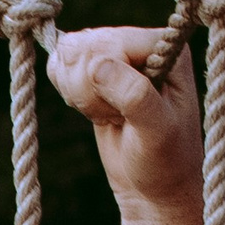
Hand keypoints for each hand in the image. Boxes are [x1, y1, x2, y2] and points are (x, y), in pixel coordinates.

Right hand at [49, 24, 200, 219]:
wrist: (153, 184)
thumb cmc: (164, 160)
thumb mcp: (157, 132)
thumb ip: (134, 95)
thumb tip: (98, 65)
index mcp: (164, 45)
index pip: (112, 41)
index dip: (102, 79)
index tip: (121, 115)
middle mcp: (140, 41)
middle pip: (85, 45)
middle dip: (88, 89)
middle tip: (116, 118)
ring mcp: (115, 50)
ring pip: (68, 51)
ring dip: (78, 92)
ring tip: (108, 115)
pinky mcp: (94, 64)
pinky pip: (60, 62)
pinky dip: (67, 91)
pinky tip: (94, 111)